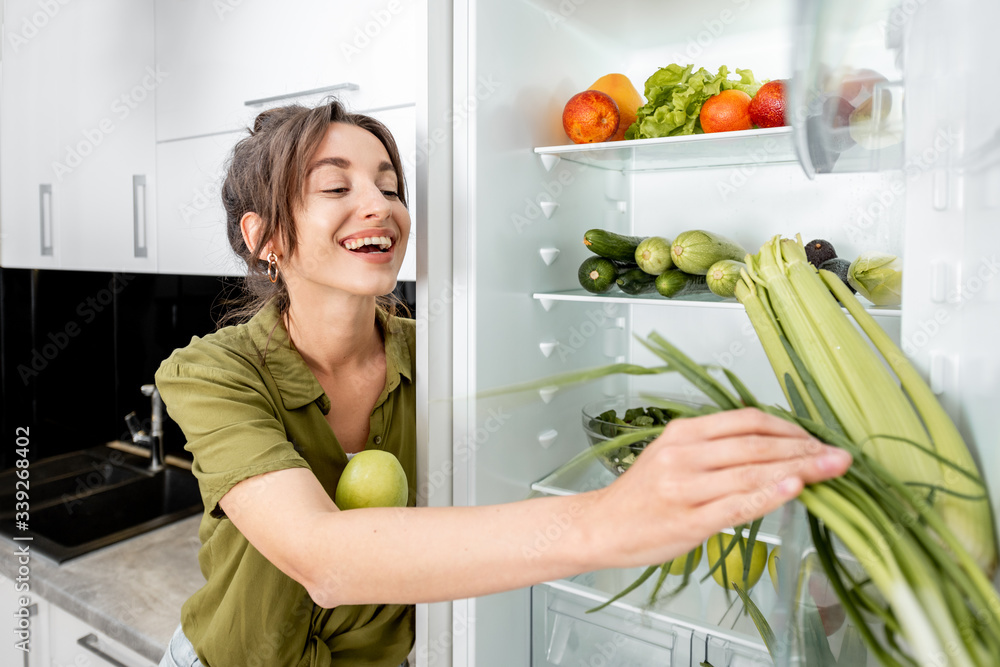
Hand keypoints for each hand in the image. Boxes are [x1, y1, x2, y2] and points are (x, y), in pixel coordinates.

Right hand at [583, 408, 851, 568]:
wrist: (602, 526)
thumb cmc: (641, 496)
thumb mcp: (672, 456)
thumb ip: (715, 449)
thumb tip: (772, 449)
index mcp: (683, 433)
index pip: (746, 420)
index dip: (789, 428)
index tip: (817, 439)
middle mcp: (684, 454)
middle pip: (756, 445)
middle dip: (804, 449)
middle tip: (839, 456)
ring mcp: (686, 486)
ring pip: (753, 472)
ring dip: (799, 470)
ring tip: (831, 471)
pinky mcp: (690, 519)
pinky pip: (737, 504)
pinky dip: (769, 495)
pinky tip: (794, 490)